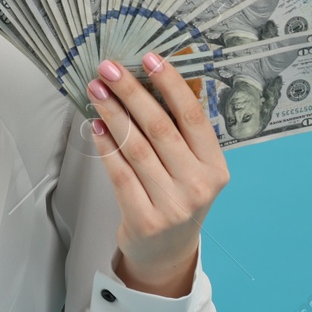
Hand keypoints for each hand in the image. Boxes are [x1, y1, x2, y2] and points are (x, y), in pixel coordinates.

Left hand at [85, 53, 229, 297]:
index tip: (150, 59)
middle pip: (160, 128)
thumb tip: (146, 81)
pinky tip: (96, 124)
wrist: (167, 252)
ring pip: (136, 148)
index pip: (193, 117)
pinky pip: (120, 173)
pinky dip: (106, 145)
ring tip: (97, 90)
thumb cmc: (177, 198)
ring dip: (113, 113)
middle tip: (109, 68)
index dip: (171, 85)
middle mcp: (198, 186)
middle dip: (131, 92)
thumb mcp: (192, 169)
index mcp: (215, 168)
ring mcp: (172, 205)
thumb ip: (179, 134)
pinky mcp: (144, 219)